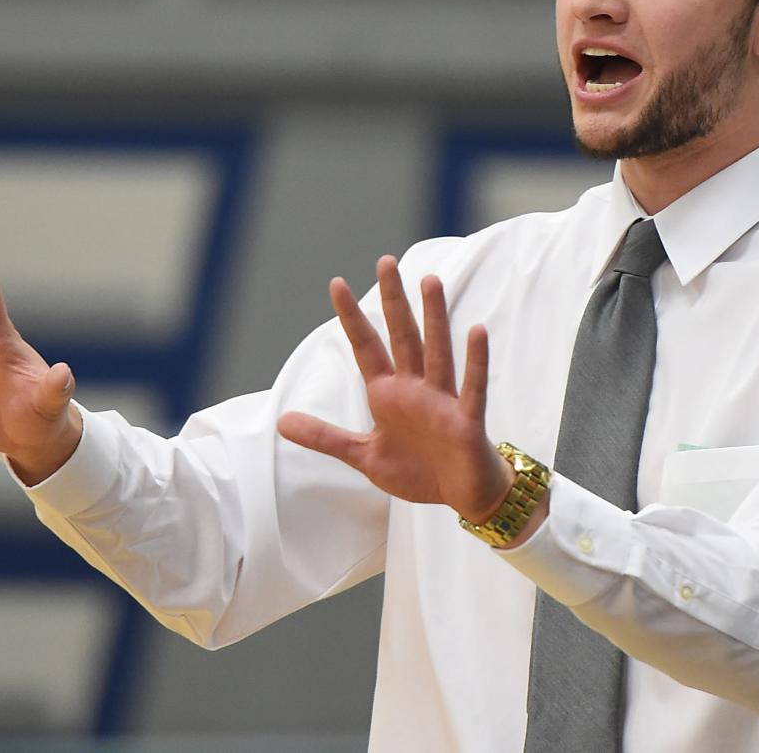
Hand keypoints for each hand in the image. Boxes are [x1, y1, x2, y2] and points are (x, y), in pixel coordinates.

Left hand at [277, 255, 512, 523]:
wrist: (461, 496)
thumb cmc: (418, 470)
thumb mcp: (364, 455)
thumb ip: (326, 437)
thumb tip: (281, 422)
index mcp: (388, 394)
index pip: (365, 346)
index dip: (351, 317)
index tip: (337, 283)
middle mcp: (414, 388)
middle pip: (401, 336)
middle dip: (392, 301)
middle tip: (385, 262)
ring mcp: (442, 401)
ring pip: (436, 351)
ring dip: (434, 318)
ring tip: (430, 282)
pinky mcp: (466, 420)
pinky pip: (471, 386)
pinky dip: (475, 361)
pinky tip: (476, 331)